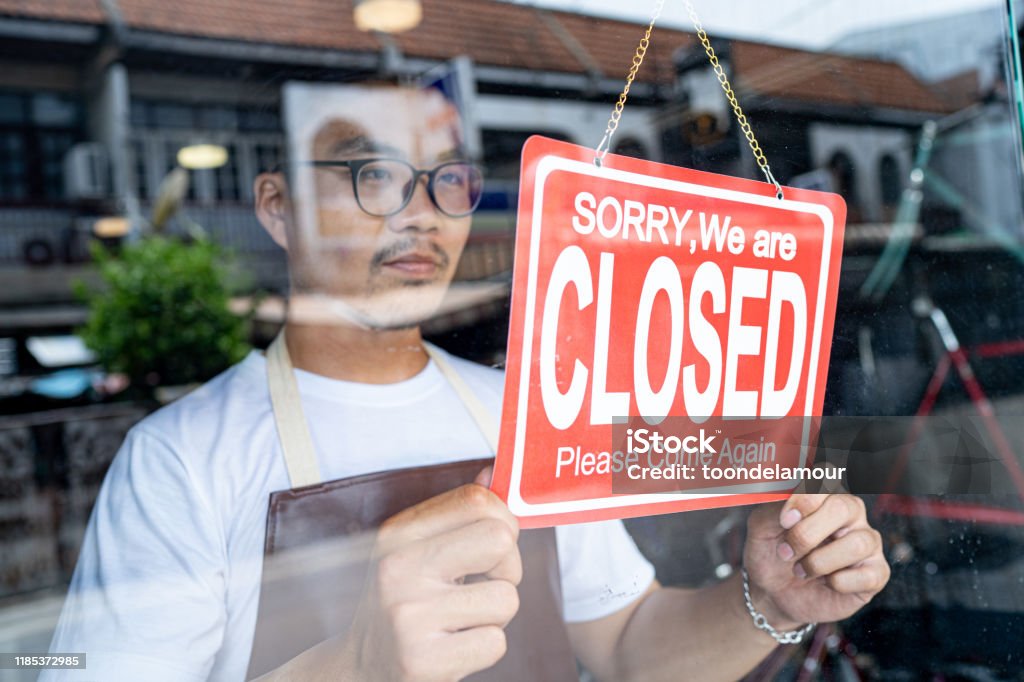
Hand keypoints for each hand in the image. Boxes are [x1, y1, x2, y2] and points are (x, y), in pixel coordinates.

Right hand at [342, 468, 521, 681]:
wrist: (358, 669)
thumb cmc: (402, 604)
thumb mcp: (415, 552)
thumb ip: (454, 515)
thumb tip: (490, 472)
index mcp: (398, 534)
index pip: (477, 500)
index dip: (504, 520)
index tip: (496, 544)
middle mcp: (398, 568)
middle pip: (500, 540)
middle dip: (509, 566)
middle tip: (486, 583)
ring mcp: (409, 615)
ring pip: (506, 599)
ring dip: (495, 615)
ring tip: (461, 620)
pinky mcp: (422, 660)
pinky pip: (495, 643)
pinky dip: (484, 647)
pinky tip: (454, 647)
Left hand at [743, 494, 889, 629]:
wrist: (774, 592)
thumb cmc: (771, 553)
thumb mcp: (762, 527)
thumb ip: (773, 508)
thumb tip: (787, 500)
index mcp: (825, 496)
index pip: (827, 482)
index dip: (805, 500)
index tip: (784, 521)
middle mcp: (852, 515)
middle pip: (843, 508)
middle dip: (807, 534)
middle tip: (786, 551)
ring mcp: (867, 543)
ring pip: (857, 543)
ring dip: (819, 562)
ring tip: (801, 570)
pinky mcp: (876, 573)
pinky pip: (868, 575)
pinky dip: (839, 583)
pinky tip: (825, 583)